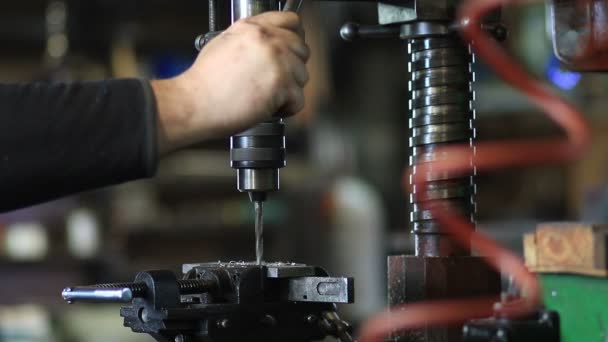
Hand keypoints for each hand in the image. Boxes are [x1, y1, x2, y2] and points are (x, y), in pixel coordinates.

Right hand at [153, 12, 309, 154]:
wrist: (195, 102)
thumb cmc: (204, 82)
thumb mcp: (224, 43)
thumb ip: (250, 39)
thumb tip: (266, 44)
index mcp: (253, 28)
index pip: (291, 21)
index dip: (295, 37)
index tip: (292, 49)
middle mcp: (267, 40)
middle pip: (301, 50)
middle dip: (292, 68)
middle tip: (275, 81)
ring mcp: (276, 61)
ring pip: (302, 76)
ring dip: (289, 90)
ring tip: (268, 97)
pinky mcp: (281, 85)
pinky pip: (299, 99)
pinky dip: (287, 109)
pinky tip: (270, 108)